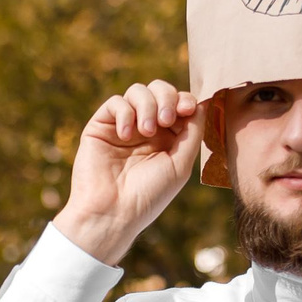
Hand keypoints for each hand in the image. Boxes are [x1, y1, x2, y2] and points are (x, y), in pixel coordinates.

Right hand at [55, 80, 202, 265]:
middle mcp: (146, 129)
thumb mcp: (180, 164)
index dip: (185, 100)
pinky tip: (126, 135)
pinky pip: (115, 103)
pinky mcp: (100, 126)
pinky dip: (124, 113)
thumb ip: (193, 132)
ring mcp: (123, 126)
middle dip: (167, 98)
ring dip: (147, 105)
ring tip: (146, 131)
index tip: (188, 109)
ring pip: (138, 91)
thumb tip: (200, 102)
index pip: (179, 104)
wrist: (113, 212)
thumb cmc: (149, 194)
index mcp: (167, 138)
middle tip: (166, 120)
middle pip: (159, 90)